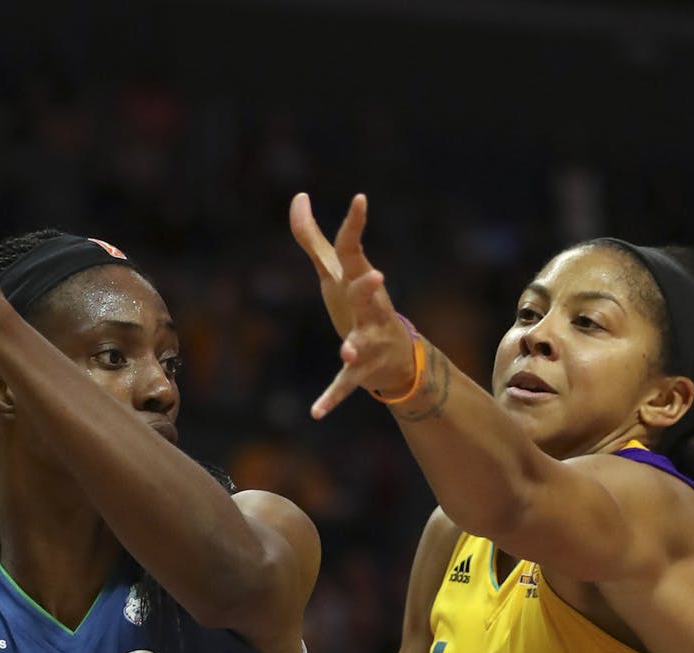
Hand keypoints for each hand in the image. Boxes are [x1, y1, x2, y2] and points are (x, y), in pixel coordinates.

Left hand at [289, 193, 415, 418]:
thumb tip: (298, 197)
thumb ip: (313, 238)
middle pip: (367, 295)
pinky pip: (345, 385)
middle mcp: (370, 309)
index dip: (355, 225)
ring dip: (355, 347)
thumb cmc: (359, 307)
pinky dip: (331, 399)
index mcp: (359, 282)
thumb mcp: (336, 272)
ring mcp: (369, 340)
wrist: (395, 358)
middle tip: (376, 276)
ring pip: (362, 343)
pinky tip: (316, 413)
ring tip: (348, 351)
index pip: (354, 250)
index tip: (360, 198)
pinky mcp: (361, 371)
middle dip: (370, 287)